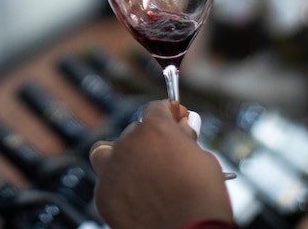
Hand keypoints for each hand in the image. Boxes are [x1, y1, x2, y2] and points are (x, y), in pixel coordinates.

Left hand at [89, 100, 232, 228]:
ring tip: (141, 172)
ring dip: (122, 157)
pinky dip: (119, 185)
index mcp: (154, 129)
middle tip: (165, 156)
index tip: (175, 120)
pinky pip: (106, 182)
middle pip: (133, 131)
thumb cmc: (201, 199)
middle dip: (149, 141)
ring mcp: (112, 170)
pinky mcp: (103, 196)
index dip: (168, 114)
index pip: (155, 108)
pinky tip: (137, 196)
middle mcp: (128, 144)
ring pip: (107, 153)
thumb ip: (186, 138)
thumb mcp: (204, 159)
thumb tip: (183, 127)